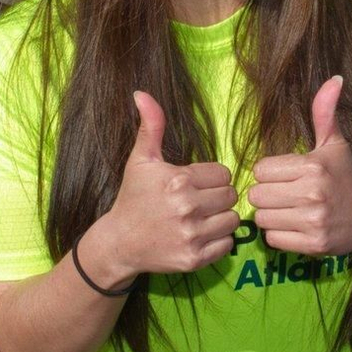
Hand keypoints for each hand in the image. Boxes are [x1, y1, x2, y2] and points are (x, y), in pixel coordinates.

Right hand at [90, 91, 239, 278]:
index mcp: (178, 180)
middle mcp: (187, 208)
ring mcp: (191, 235)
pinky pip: (227, 244)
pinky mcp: (194, 259)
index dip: (211, 178)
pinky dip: (218, 241)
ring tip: (200, 218)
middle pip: (231, 196)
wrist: (119, 242)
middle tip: (198, 202)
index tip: (194, 184)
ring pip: (232, 220)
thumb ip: (150, 126)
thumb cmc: (133, 198)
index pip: (223, 173)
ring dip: (220, 219)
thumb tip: (141, 93)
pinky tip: (199, 235)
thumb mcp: (141, 160)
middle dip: (217, 197)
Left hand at [248, 76, 351, 256]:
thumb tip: (334, 79)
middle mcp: (312, 194)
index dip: (269, 173)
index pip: (261, 170)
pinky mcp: (312, 245)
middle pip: (257, 195)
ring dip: (270, 215)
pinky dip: (278, 234)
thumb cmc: (345, 177)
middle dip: (267, 194)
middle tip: (284, 194)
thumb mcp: (335, 144)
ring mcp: (313, 222)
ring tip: (288, 209)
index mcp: (313, 167)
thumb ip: (325, 112)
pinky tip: (293, 225)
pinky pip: (272, 239)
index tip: (285, 176)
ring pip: (262, 218)